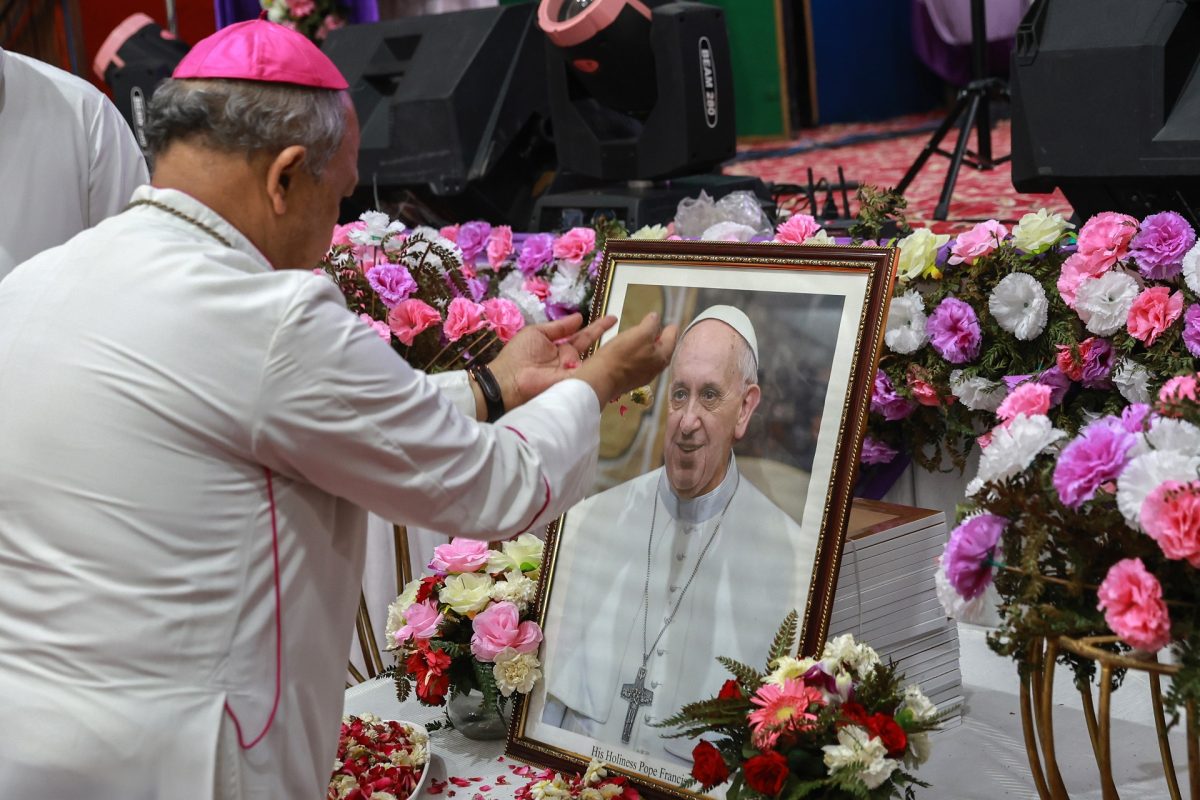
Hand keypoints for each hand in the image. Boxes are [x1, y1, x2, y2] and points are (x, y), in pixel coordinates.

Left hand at [487, 313, 617, 409]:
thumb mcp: (538, 334)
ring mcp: (573, 373)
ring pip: (594, 361)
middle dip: (606, 337)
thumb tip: (579, 317)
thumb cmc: (519, 354)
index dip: (597, 328)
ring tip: (628, 339)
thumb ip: (559, 327)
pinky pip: (590, 374)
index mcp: (560, 349)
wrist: (509, 379)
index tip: (612, 319)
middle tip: (622, 324)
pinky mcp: (574, 383)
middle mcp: (569, 361)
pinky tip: (619, 358)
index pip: (583, 336)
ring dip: (609, 351)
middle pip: (592, 347)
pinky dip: (602, 367)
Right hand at [575, 312, 677, 409]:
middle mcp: (657, 367)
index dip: (669, 326)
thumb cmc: (621, 356)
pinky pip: (639, 364)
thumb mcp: (640, 333)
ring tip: (641, 338)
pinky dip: (637, 356)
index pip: (672, 336)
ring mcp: (644, 375)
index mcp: (663, 355)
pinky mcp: (632, 379)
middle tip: (655, 329)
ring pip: (651, 357)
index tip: (668, 322)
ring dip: (648, 347)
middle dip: (659, 338)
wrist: (601, 379)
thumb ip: (651, 324)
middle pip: (663, 349)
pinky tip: (629, 352)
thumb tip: (655, 318)